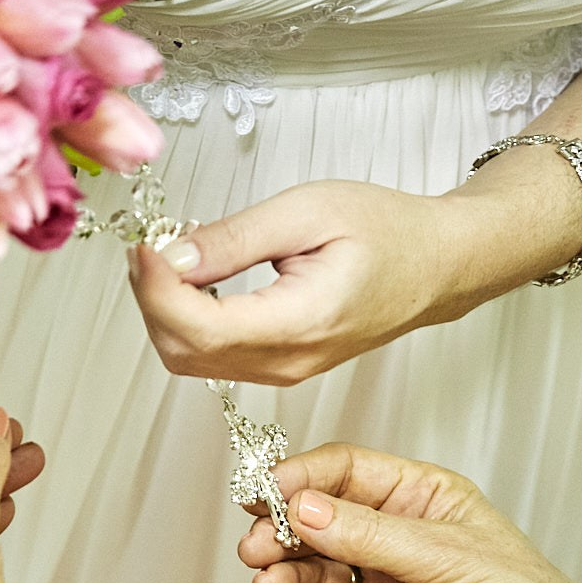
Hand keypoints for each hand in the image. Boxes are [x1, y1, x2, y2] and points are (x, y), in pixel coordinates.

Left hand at [126, 180, 473, 385]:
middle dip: (153, 298)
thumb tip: (172, 257)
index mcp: (302, 322)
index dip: (156, 289)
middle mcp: (289, 361)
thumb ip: (235, 238)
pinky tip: (197, 278)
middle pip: (183, 351)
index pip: (199, 328)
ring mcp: (284, 371)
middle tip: (153, 243)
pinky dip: (188, 320)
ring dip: (166, 310)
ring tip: (174, 254)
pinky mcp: (280, 366)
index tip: (144, 244)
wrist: (436, 265)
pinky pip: (213, 357)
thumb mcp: (307, 211)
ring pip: (191, 359)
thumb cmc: (388, 233)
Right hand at [239, 445, 581, 582]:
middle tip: (258, 545)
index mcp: (419, 502)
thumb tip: (305, 508)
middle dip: (280, 533)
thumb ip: (368, 532)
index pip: (345, 473)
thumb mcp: (446, 555)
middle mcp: (391, 544)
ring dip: (282, 579)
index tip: (266, 492)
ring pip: (308, 578)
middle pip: (315, 525)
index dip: (301, 479)